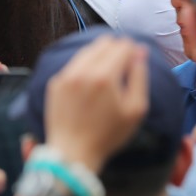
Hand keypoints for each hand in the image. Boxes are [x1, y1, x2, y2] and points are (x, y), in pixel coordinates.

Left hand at [44, 36, 148, 172]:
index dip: (133, 50)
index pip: (123, 46)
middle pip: (104, 43)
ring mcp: (66, 75)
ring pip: (87, 50)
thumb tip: (139, 54)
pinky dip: (84, 67)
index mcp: (105, 76)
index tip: (136, 59)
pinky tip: (90, 84)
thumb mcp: (135, 110)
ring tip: (107, 74)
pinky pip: (74, 64)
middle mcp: (83, 71)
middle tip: (123, 65)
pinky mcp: (55, 82)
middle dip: (117, 49)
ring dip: (100, 56)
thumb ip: (140, 77)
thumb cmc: (107, 135)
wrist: (73, 153)